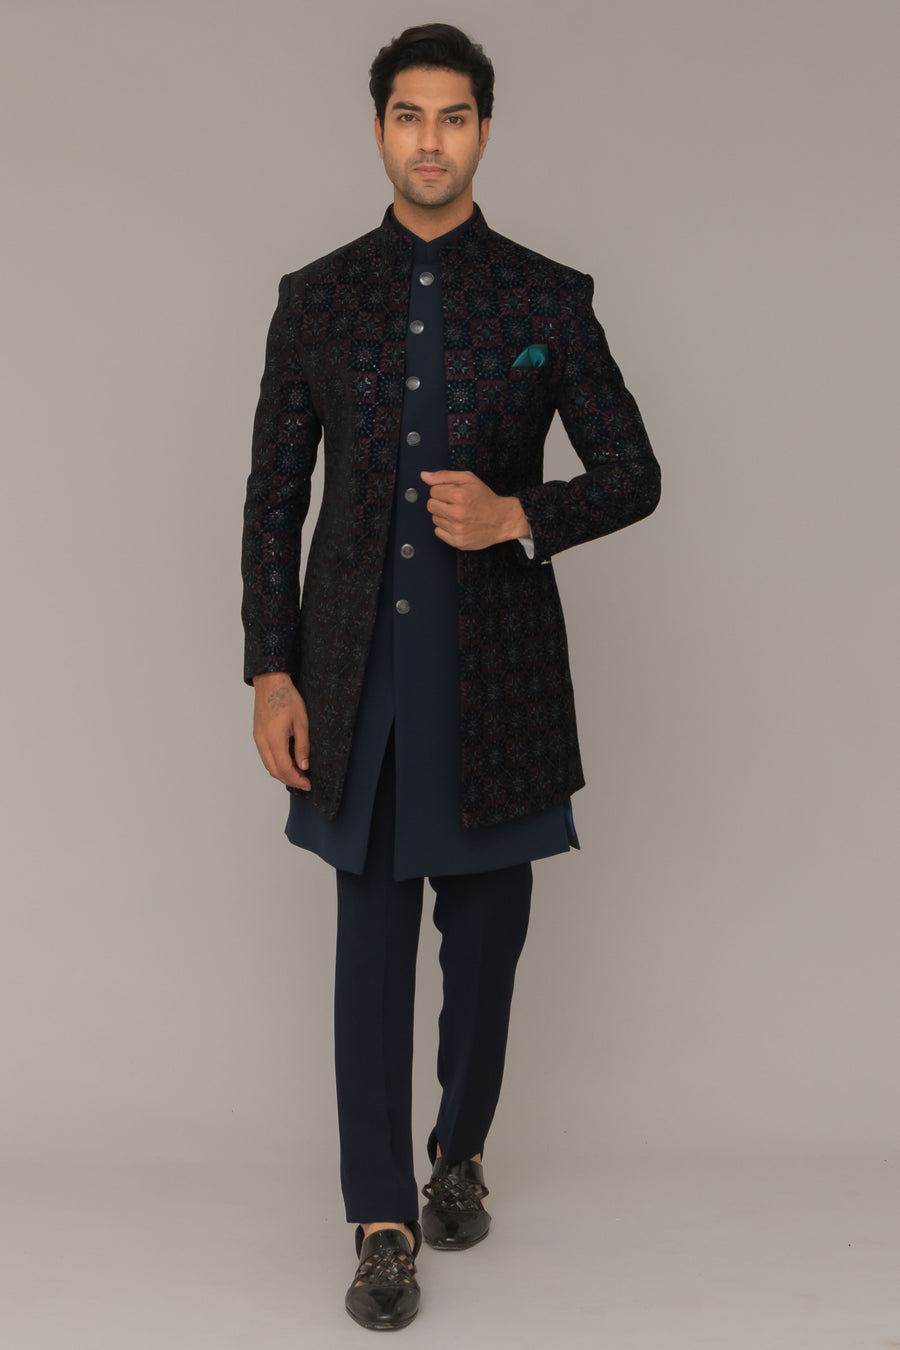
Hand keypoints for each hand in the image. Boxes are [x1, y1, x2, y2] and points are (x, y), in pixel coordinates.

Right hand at [252, 673, 310, 789]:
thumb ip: (302, 746)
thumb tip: (304, 766)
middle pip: (274, 771)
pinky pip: (265, 756)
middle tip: (305, 782)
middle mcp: (262, 741)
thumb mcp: (301, 721)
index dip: (297, 779)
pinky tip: (287, 763)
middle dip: (290, 780)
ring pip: (268, 765)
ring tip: (298, 775)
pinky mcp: (257, 735)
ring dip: (282, 774)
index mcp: (274, 739)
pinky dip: (276, 765)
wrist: (270, 682)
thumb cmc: (287, 697)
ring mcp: (258, 739)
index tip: (308, 784)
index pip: (285, 768)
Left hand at [420, 470, 529, 550]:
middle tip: (455, 504)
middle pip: (431, 505)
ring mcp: (457, 530)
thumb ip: (444, 476)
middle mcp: (457, 514)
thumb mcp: (468, 479)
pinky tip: (458, 524)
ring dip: (444, 515)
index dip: (443, 490)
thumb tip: (424, 476)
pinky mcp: (457, 541)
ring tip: (459, 514)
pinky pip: (438, 532)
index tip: (454, 493)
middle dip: (441, 502)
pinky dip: (446, 528)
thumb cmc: (486, 499)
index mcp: (459, 496)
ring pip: (434, 519)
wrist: (503, 520)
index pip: (433, 491)